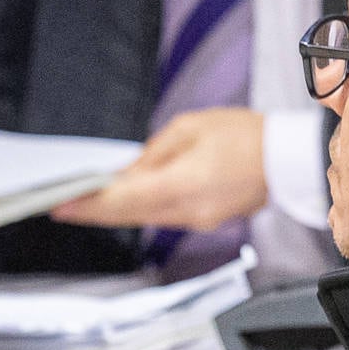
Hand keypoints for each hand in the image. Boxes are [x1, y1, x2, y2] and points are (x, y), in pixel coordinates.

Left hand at [53, 108, 267, 229]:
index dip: (89, 205)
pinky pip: (163, 216)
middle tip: (63, 207)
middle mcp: (188, 210)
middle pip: (129, 215)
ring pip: (144, 218)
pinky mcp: (205, 220)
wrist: (286, 158)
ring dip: (116, 210)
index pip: (123, 200)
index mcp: (183, 184)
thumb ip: (153, 154)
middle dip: (94, 211)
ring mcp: (197, 220)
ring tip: (88, 200)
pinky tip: (126, 199)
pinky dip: (141, 208)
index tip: (62, 206)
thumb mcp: (189, 129)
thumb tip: (125, 173)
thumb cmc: (246, 136)